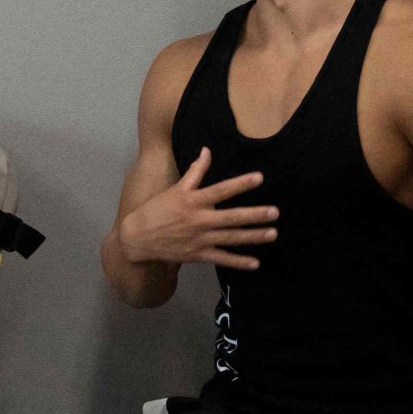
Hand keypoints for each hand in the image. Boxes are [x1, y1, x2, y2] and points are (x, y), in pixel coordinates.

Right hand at [112, 145, 275, 272]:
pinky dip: (239, 262)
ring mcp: (199, 239)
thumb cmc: (157, 210)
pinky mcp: (198, 255)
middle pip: (231, 217)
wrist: (138, 238)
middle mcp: (199, 220)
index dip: (240, 184)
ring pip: (231, 238)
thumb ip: (195, 171)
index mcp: (193, 201)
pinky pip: (222, 259)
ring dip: (253, 237)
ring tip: (272, 233)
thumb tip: (207, 150)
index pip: (221, 190)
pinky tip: (255, 263)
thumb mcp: (176, 189)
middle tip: (274, 212)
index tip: (259, 178)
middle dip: (254, 215)